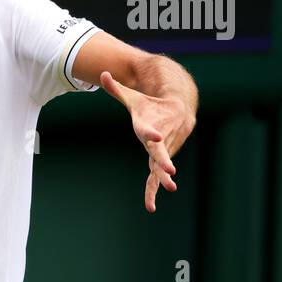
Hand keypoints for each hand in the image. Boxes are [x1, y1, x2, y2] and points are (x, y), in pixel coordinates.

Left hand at [99, 71, 195, 213]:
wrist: (180, 108)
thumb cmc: (151, 104)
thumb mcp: (132, 97)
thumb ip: (116, 88)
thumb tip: (102, 74)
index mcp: (149, 124)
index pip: (150, 129)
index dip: (152, 132)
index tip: (157, 136)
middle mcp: (158, 140)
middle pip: (161, 152)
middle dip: (165, 161)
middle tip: (171, 171)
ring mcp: (161, 151)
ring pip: (162, 167)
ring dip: (165, 178)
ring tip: (171, 188)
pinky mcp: (160, 159)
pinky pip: (155, 177)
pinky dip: (152, 190)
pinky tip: (149, 207)